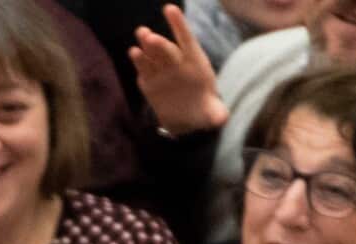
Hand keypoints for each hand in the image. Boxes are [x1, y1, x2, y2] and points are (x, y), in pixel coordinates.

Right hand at [128, 4, 227, 135]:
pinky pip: (144, 70)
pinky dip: (139, 62)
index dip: (179, 25)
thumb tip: (220, 120)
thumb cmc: (203, 110)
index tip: (169, 9)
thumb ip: (216, 115)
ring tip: (141, 34)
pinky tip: (134, 52)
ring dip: (145, 45)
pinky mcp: (149, 82)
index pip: (187, 40)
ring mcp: (161, 71)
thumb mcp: (213, 114)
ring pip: (152, 55)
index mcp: (195, 63)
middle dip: (159, 42)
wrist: (186, 120)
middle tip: (150, 37)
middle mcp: (176, 63)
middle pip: (166, 49)